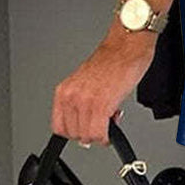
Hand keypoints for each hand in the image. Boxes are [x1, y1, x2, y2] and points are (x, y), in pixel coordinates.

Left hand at [51, 25, 156, 145]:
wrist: (125, 48)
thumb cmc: (111, 62)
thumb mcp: (86, 84)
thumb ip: (82, 105)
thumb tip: (87, 128)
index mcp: (64, 91)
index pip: (59, 127)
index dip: (75, 133)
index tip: (86, 130)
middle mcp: (71, 96)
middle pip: (74, 134)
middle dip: (90, 134)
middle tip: (103, 123)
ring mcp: (84, 101)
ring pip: (87, 137)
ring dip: (100, 135)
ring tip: (110, 119)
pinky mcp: (100, 105)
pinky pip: (99, 134)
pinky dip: (107, 136)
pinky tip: (113, 123)